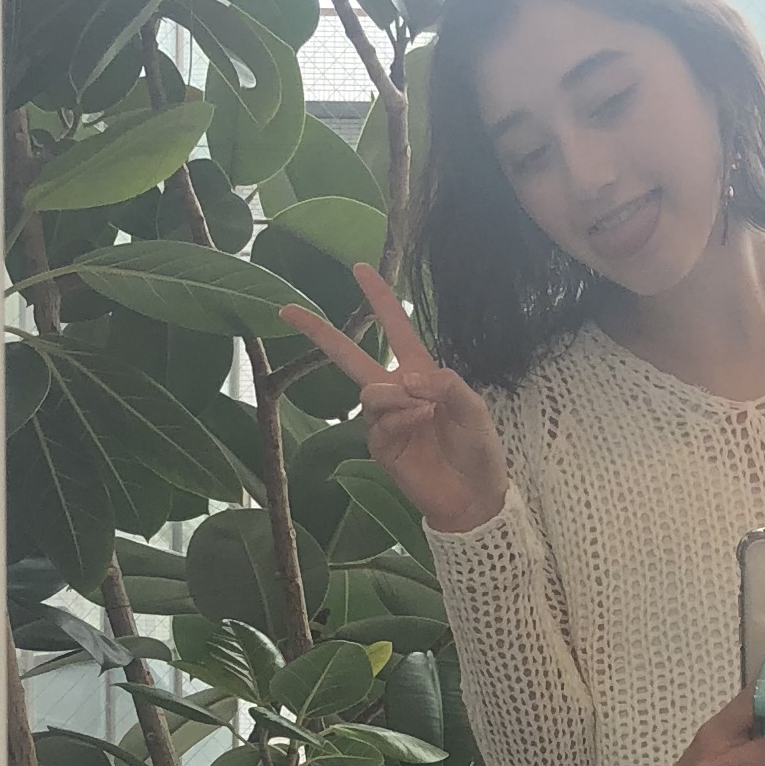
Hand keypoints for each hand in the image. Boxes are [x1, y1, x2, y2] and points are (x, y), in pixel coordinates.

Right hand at [275, 270, 510, 535]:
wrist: (473, 496)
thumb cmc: (477, 448)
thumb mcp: (473, 408)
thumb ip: (446, 384)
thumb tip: (407, 377)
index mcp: (421, 372)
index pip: (395, 328)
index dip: (379, 298)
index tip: (359, 268)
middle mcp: (397, 391)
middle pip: (349, 356)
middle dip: (320, 332)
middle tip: (287, 309)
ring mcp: (385, 420)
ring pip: (368, 391)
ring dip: (393, 394)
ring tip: (423, 409)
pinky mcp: (380, 446)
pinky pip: (378, 421)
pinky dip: (400, 416)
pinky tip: (421, 421)